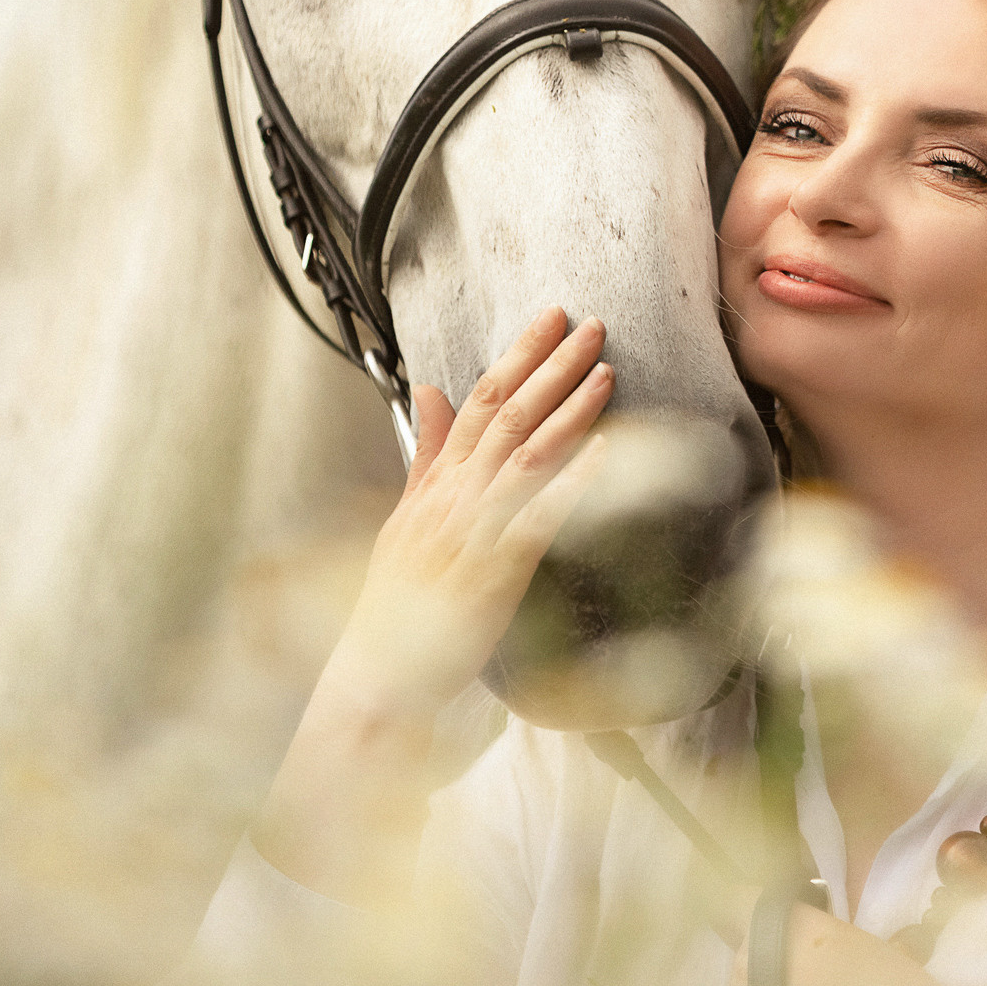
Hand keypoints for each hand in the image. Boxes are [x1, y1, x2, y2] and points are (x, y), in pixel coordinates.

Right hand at [322, 306, 614, 720]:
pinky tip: (604, 453)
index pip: (479, 400)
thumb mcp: (406, 514)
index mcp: (438, 482)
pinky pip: (539, 517)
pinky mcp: (496, 569)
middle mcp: (455, 496)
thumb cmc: (399, 598)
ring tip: (606, 372)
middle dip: (552, 366)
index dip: (518, 355)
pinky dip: (571, 482)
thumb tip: (432, 389)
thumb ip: (427, 452)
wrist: (380, 667)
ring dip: (570, 411)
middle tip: (592, 326)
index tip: (550, 319)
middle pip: (508, 414)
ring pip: (527, 455)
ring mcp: (474, 529)